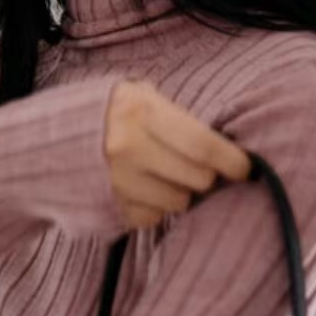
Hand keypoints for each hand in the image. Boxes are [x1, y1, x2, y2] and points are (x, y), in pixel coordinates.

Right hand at [103, 78, 252, 229]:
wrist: (70, 136)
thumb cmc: (126, 113)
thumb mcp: (150, 98)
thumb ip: (183, 120)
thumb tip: (227, 151)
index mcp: (143, 113)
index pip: (202, 146)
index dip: (231, 161)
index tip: (245, 169)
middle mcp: (128, 148)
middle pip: (197, 178)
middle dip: (207, 175)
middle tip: (202, 168)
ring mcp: (118, 181)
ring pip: (179, 202)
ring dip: (183, 192)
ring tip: (171, 176)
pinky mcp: (113, 206)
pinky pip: (154, 217)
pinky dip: (158, 207)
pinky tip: (149, 189)